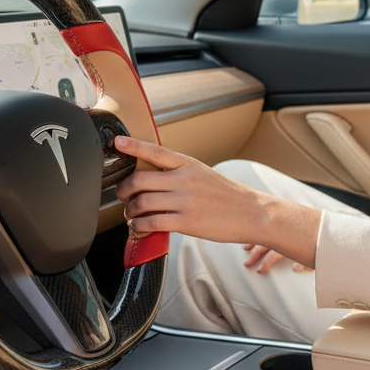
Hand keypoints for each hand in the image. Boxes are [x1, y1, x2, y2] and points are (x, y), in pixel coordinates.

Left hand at [113, 136, 319, 268]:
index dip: (133, 146)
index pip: (155, 151)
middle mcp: (184, 180)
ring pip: (142, 203)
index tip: (117, 142)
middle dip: (124, 190)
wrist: (252, 213)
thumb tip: (153, 176)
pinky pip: (151, 222)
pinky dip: (139, 226)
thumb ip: (180, 172)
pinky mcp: (186, 222)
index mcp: (188, 164)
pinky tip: (139, 227)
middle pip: (140, 179)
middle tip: (123, 196)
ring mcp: (184, 201)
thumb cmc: (228, 196)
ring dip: (130, 211)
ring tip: (131, 215)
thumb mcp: (204, 174)